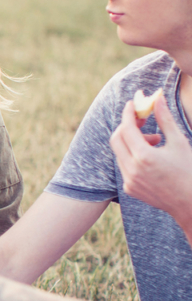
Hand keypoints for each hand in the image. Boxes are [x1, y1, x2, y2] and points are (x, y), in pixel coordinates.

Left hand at [110, 96, 191, 220]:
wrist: (190, 202)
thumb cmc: (188, 170)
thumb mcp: (178, 142)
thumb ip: (165, 119)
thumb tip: (157, 99)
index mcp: (144, 157)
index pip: (127, 128)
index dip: (129, 113)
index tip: (133, 104)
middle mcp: (132, 169)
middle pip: (116, 138)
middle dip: (127, 126)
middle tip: (142, 121)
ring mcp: (129, 180)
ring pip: (120, 152)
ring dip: (132, 142)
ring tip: (155, 141)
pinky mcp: (129, 188)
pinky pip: (124, 165)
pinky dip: (132, 156)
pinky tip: (151, 158)